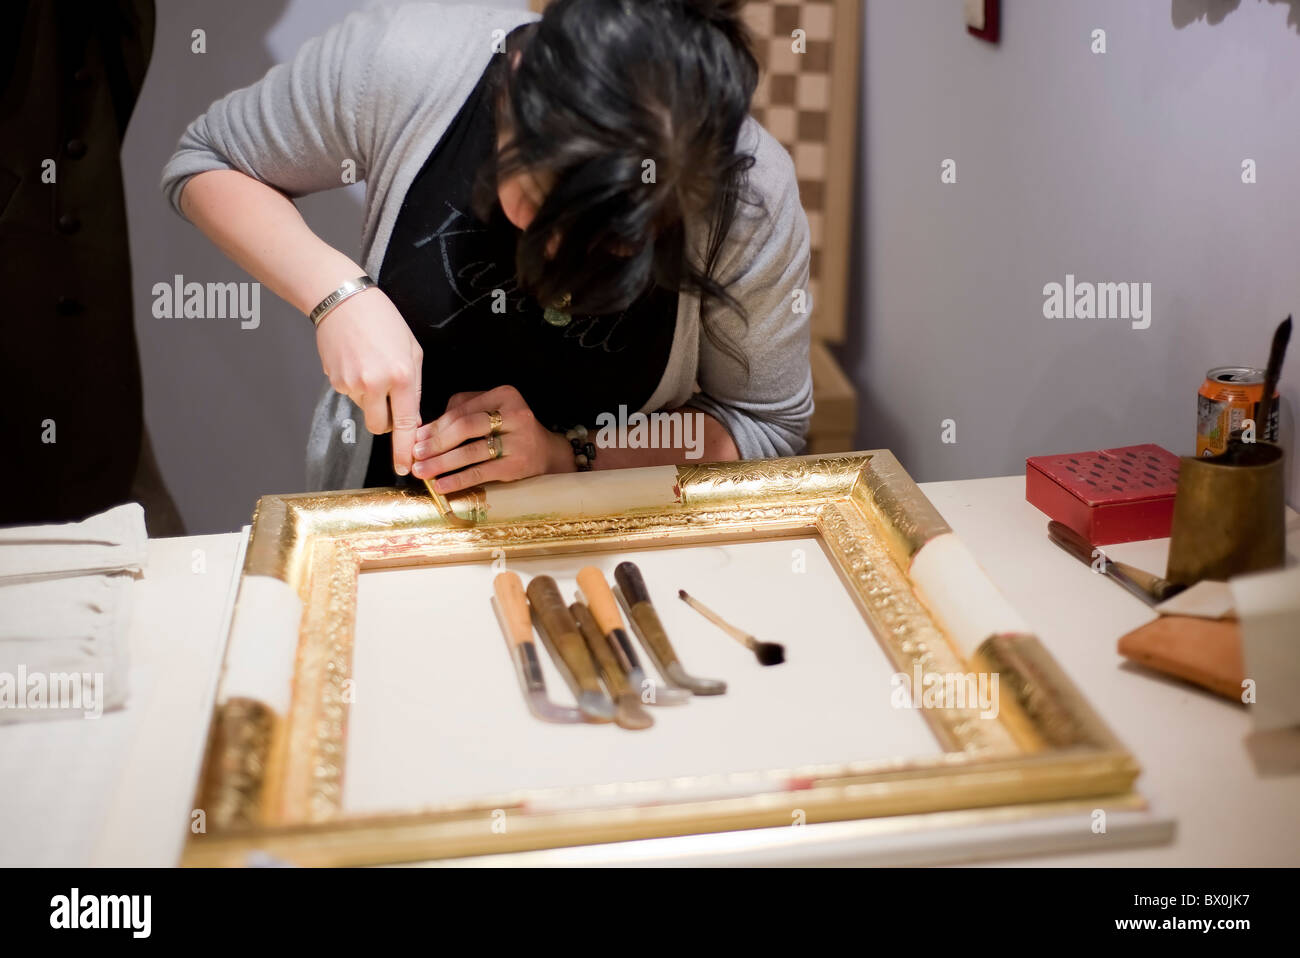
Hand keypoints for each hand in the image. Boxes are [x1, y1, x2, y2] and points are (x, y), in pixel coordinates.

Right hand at [315, 287, 422, 475]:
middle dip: (385, 421)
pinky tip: (356, 361)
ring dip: (370, 396)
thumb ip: (413, 385)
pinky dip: (355, 384)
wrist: (342, 300)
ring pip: (364, 408)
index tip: (405, 468)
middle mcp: (375, 384)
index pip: (405, 424)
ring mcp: (351, 384)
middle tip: (387, 399)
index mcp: (401, 376)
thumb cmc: (383, 321)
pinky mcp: (334, 381)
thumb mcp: (412, 350)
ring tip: (370, 364)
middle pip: (379, 426)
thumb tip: (410, 417)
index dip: (404, 450)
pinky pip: (350, 394)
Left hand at [411, 385, 573, 492]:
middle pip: (465, 427)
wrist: (548, 454)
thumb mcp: (492, 412)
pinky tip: (441, 485)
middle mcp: (515, 415)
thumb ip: (461, 412)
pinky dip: (458, 479)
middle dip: (436, 443)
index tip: (415, 438)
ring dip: (442, 463)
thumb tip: (423, 431)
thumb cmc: (511, 431)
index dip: (436, 425)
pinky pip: (481, 472)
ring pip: (471, 452)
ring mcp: (519, 441)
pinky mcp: (518, 465)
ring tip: (422, 471)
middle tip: (416, 454)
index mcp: (505, 395)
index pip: (462, 409)